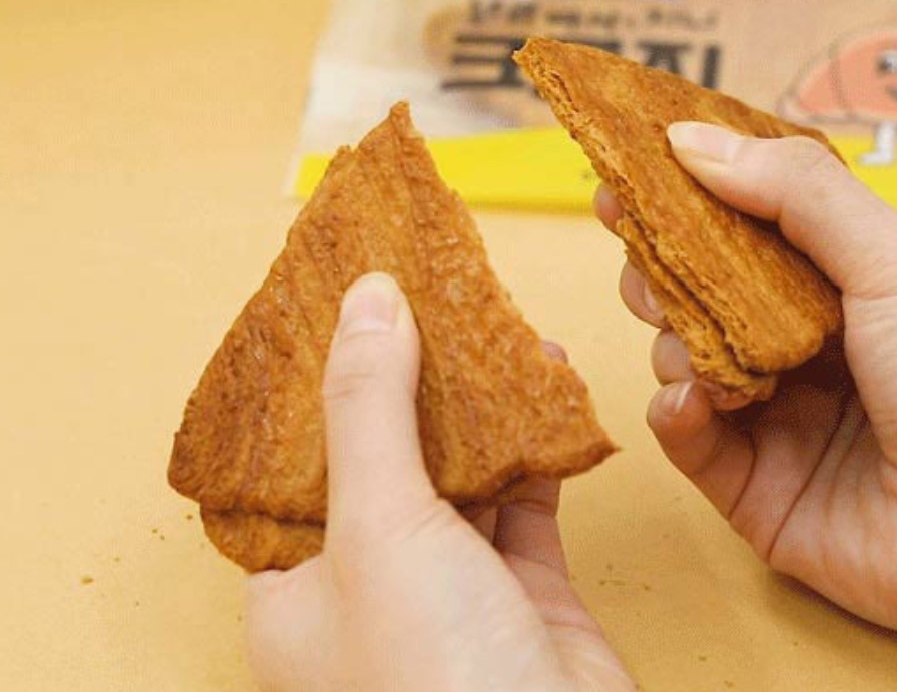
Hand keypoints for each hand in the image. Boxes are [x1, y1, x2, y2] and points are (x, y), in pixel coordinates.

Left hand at [245, 273, 633, 691]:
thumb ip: (370, 409)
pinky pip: (525, 498)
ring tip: (495, 324)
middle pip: (385, 459)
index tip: (339, 309)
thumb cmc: (436, 682)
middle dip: (410, 381)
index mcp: (296, 591)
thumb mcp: (379, 527)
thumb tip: (367, 300)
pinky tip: (548, 385)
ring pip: (460, 473)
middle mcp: (370, 589)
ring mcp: (451, 590)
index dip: (316, 384)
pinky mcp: (524, 591)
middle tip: (429, 299)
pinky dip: (538, 443)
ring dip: (481, 406)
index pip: (293, 465)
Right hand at [599, 122, 896, 691]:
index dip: (686, 198)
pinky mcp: (753, 489)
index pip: (745, 227)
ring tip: (699, 345)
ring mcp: (776, 419)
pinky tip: (692, 397)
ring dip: (673, 339)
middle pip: (700, 291)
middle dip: (663, 267)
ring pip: (682, 357)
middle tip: (648, 256)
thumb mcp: (895, 260)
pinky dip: (675, 409)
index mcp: (844, 285)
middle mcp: (805, 347)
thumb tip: (691, 140)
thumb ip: (796, 191)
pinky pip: (686, 437)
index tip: (626, 172)